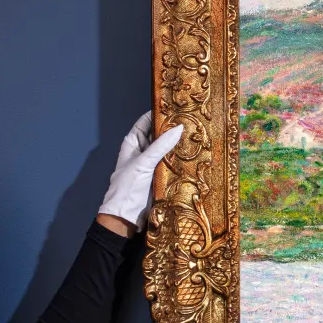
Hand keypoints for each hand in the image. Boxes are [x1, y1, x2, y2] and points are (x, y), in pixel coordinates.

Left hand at [98, 112, 185, 231]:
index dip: (158, 112)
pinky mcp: (162, 176)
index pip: (145, 121)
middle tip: (191, 118)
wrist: (126, 217)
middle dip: (172, 127)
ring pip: (167, 148)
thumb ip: (160, 146)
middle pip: (159, 134)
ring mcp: (152, 163)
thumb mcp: (143, 163)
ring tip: (196, 132)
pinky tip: (194, 152)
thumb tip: (178, 128)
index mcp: (132, 143)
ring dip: (179, 143)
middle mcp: (142, 151)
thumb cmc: (127, 188)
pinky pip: (173, 163)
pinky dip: (181, 158)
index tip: (175, 105)